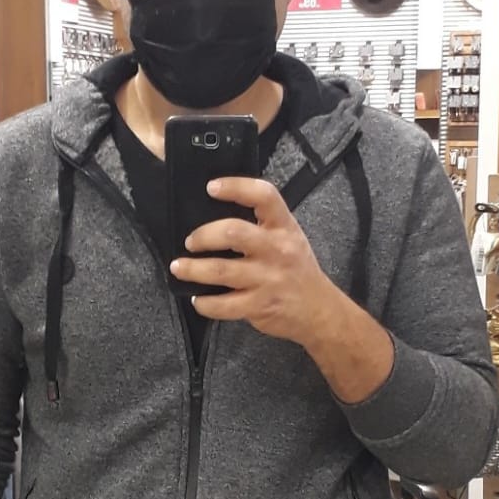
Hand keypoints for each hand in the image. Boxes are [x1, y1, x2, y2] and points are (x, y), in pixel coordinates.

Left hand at [170, 176, 328, 347]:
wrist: (319, 310)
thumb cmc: (297, 269)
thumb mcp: (289, 237)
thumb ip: (262, 225)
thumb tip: (216, 217)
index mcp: (284, 227)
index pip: (263, 196)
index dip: (236, 187)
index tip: (211, 187)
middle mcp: (277, 250)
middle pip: (233, 232)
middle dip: (203, 236)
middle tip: (190, 242)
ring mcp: (268, 279)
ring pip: (220, 270)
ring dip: (192, 269)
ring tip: (178, 268)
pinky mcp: (259, 305)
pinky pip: (223, 304)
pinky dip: (204, 303)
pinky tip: (198, 299)